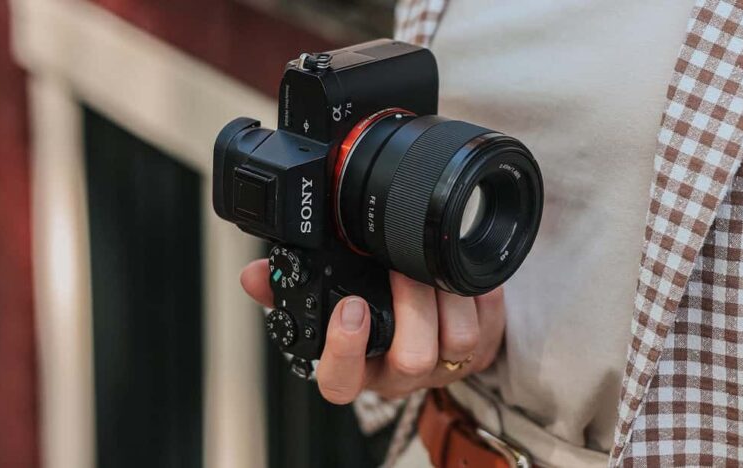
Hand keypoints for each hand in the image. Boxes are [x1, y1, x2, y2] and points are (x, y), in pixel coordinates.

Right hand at [240, 259, 505, 403]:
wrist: (428, 329)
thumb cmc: (373, 320)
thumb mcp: (326, 306)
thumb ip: (288, 291)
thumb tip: (254, 276)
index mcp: (359, 368)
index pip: (341, 382)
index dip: (344, 349)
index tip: (348, 308)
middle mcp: (402, 374)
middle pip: (412, 358)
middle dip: (410, 306)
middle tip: (401, 268)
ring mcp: (444, 366)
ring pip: (457, 342)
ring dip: (446, 297)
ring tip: (431, 265)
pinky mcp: (481, 350)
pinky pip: (489, 325)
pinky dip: (478, 294)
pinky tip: (461, 275)